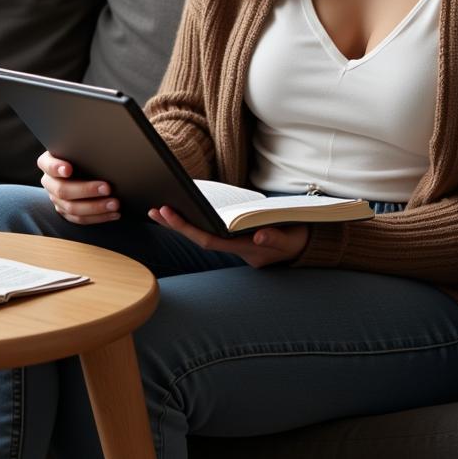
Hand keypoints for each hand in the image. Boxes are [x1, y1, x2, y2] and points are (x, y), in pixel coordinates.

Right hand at [37, 151, 120, 224]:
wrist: (77, 167)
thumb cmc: (81, 153)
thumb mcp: (78, 147)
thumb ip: (84, 146)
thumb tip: (104, 140)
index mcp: (48, 162)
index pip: (48, 164)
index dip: (56, 167)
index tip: (68, 169)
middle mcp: (49, 182)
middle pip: (63, 190)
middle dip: (86, 190)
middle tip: (107, 187)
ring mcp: (56, 199)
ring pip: (72, 208)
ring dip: (95, 207)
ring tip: (114, 204)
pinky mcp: (65, 212)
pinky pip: (80, 220)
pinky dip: (98, 217)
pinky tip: (113, 213)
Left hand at [148, 205, 308, 268]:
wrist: (302, 248)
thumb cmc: (295, 241)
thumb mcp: (289, 240)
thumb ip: (274, 238)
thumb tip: (258, 234)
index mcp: (243, 249)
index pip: (208, 240)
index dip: (186, 227)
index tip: (169, 212)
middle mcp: (233, 248)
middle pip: (199, 238)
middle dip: (176, 225)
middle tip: (155, 210)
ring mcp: (232, 244)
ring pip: (200, 235)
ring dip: (179, 225)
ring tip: (158, 211)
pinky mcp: (233, 238)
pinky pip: (207, 231)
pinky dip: (192, 222)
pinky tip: (180, 211)